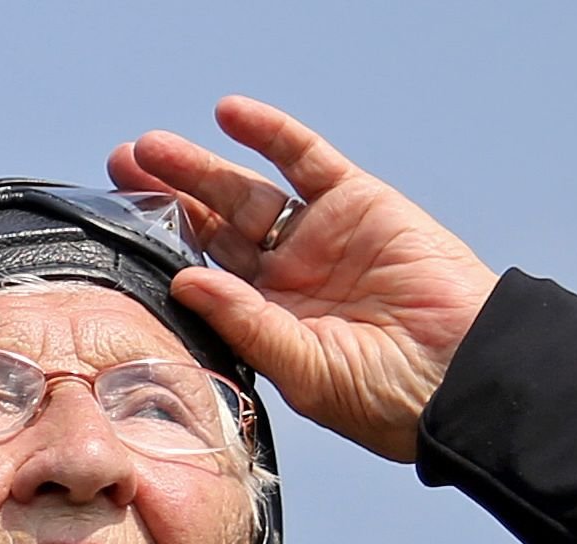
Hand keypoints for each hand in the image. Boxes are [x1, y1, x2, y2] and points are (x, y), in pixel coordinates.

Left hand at [109, 99, 497, 465]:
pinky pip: (304, 159)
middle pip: (213, 227)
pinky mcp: (358, 202)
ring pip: (246, 191)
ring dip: (199, 166)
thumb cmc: (384, 395)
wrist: (462, 373)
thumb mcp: (302, 369)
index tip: (114, 228)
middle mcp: (286, 277)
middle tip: (121, 167)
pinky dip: (268, 134)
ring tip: (151, 147)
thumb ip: (245, 323)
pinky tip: (229, 115)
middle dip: (167, 197)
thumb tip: (184, 280)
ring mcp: (320, 236)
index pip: (200, 276)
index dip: (159, 251)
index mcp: (265, 323)